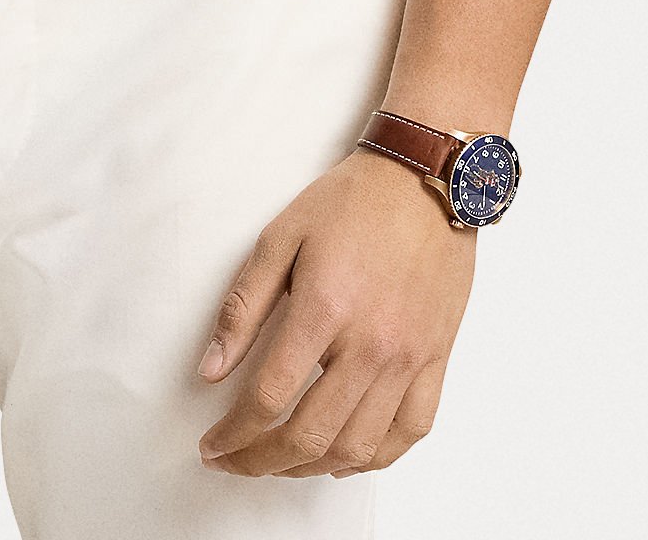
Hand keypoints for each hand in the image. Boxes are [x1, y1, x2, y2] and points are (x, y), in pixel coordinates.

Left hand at [195, 144, 475, 478]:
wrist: (424, 178)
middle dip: (262, 462)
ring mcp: (408, 357)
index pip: (269, 398)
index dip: (234, 434)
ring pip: (358, 447)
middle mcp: (370, 343)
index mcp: (324, 307)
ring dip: (311, 468)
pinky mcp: (437, 359)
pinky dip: (375, 458)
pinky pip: (410, 432)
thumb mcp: (281, 238)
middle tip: (236, 462)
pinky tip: (345, 457)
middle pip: (310, 435)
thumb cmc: (352, 202)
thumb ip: (243, 307)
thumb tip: (210, 370)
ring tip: (281, 463)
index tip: (214, 446)